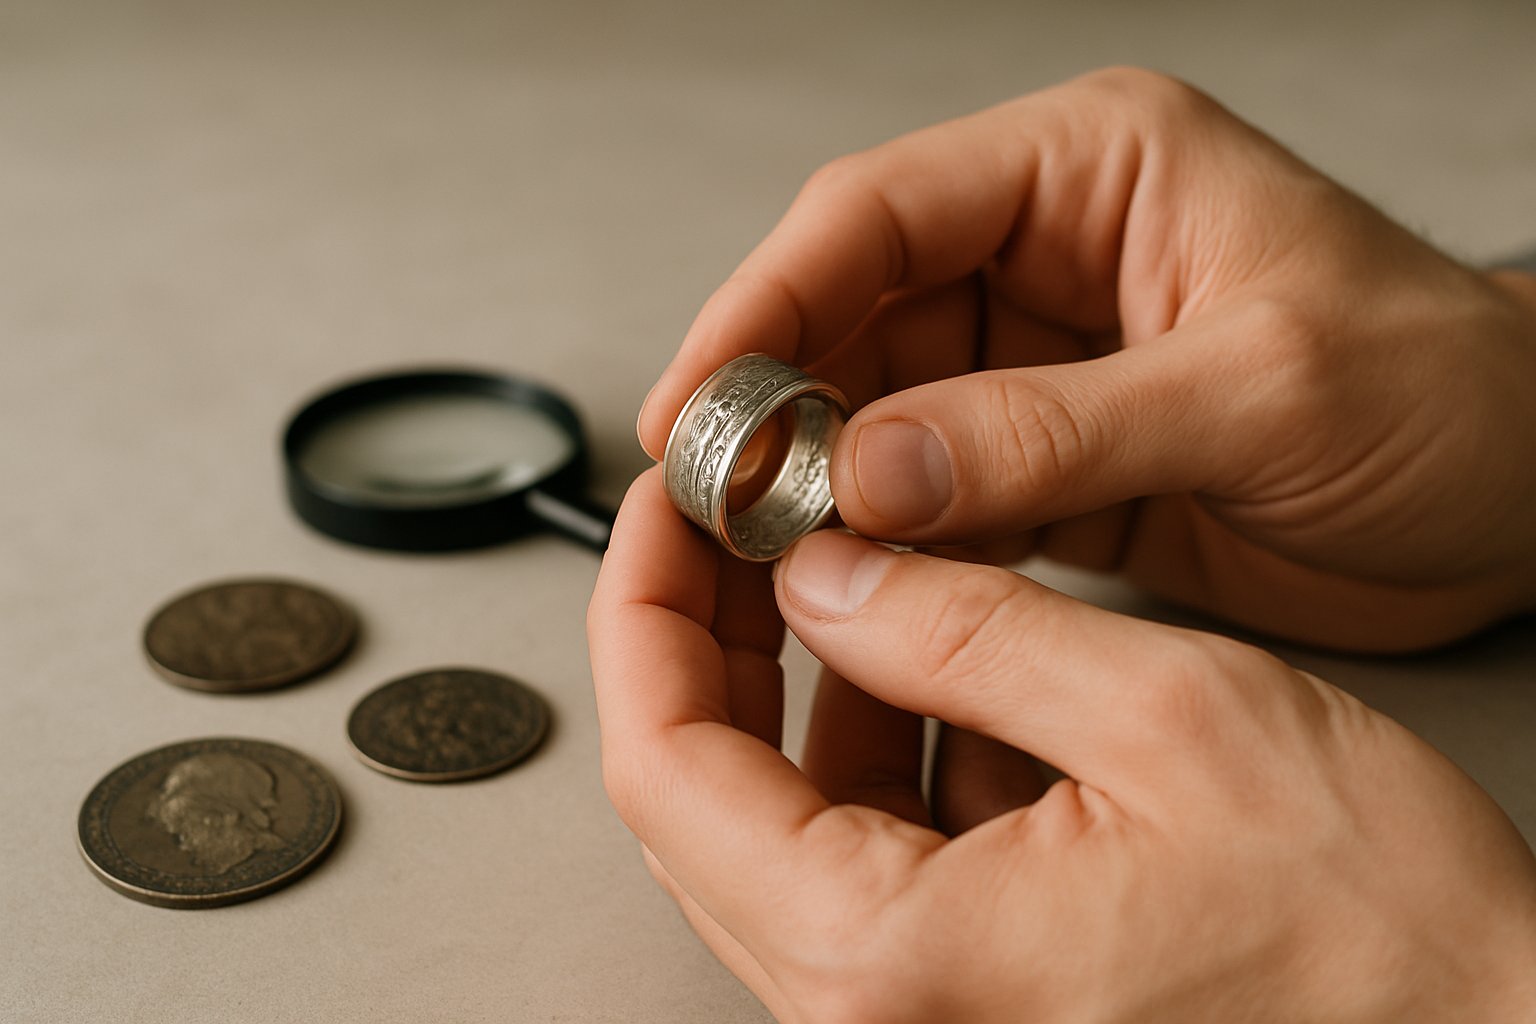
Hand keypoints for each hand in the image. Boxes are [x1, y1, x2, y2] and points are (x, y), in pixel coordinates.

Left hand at [588, 472, 1535, 1022]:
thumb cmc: (1383, 937)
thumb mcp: (1171, 715)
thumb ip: (968, 631)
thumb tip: (826, 568)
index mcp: (896, 960)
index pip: (666, 762)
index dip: (646, 609)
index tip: (664, 510)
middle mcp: (874, 1017)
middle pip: (700, 794)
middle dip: (713, 633)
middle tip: (741, 518)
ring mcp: (915, 1017)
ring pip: (776, 822)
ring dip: (799, 686)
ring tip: (847, 568)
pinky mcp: (967, 998)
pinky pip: (863, 860)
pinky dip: (877, 750)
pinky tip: (934, 666)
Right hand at [636, 67, 1535, 651]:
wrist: (1526, 494)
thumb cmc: (1448, 395)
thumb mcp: (1263, 391)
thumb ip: (1057, 431)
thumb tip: (877, 472)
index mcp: (1094, 172)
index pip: (880, 212)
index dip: (769, 300)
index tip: (698, 395)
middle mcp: (1051, 257)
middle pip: (856, 315)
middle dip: (778, 408)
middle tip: (716, 498)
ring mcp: (1042, 366)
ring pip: (879, 414)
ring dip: (819, 486)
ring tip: (762, 555)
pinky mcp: (1051, 462)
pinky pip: (932, 494)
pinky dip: (883, 542)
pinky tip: (849, 584)